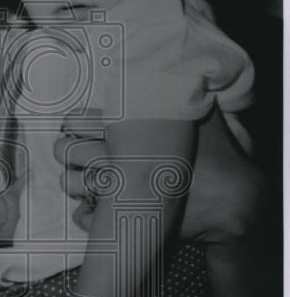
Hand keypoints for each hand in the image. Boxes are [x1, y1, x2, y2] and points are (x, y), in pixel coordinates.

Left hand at [54, 106, 263, 241]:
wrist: (233, 201)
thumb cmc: (219, 155)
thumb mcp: (202, 116)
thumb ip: (182, 97)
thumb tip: (173, 78)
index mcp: (133, 133)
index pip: (84, 121)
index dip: (73, 122)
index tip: (72, 125)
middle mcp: (122, 160)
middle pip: (71, 152)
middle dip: (64, 150)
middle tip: (66, 149)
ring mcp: (122, 191)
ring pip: (74, 184)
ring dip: (69, 180)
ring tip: (74, 177)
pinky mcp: (127, 218)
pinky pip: (88, 217)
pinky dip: (83, 213)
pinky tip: (88, 206)